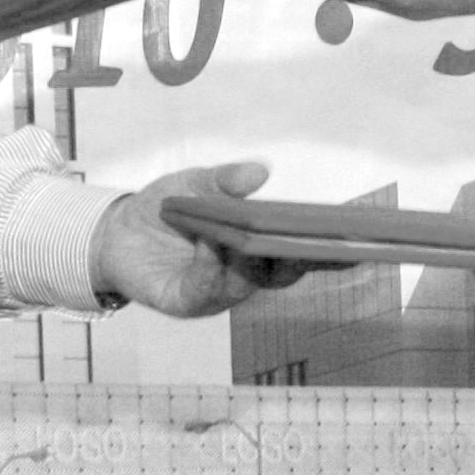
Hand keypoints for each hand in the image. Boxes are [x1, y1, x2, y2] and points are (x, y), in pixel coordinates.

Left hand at [92, 160, 318, 318]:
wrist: (116, 230)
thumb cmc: (167, 208)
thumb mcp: (197, 184)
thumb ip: (226, 180)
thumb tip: (261, 172)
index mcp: (258, 249)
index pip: (300, 253)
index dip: (329, 251)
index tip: (358, 243)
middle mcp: (245, 276)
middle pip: (283, 273)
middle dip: (299, 257)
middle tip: (310, 239)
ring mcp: (218, 293)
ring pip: (247, 282)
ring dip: (249, 257)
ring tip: (244, 232)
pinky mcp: (187, 303)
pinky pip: (207, 288)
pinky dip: (212, 265)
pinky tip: (209, 242)